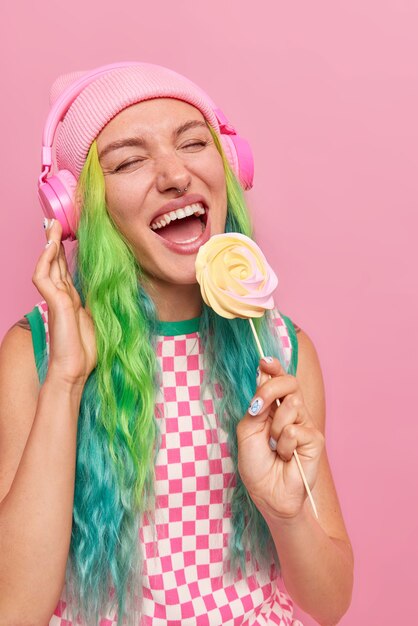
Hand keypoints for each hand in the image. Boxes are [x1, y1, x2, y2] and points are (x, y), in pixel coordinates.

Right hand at [32, 219, 96, 387]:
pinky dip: (46, 259)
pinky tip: (50, 245)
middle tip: (54, 222)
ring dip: (49, 244)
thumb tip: (117, 291)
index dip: (64, 253)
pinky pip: (44, 277)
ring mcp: (56, 300)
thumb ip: (102, 305)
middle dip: (54, 242)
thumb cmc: (88, 353)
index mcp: (72, 301)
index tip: (69, 235)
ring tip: (52, 225)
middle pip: (54, 263)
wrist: (75, 371)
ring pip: (48, 265)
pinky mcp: (55, 304)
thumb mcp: (101, 321)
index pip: (64, 270)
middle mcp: (62, 297)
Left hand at [236, 356, 324, 520]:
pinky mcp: (315, 439)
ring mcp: (305, 423)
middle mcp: (291, 412)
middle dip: (270, 389)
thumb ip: (256, 405)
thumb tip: (263, 377)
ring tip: (274, 447)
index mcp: (274, 407)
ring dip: (275, 427)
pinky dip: (284, 445)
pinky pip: (295, 429)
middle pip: (289, 382)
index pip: (278, 379)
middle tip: (258, 409)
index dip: (273, 367)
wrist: (268, 494)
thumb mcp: (247, 431)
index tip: (264, 362)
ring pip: (292, 404)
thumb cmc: (256, 465)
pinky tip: (286, 457)